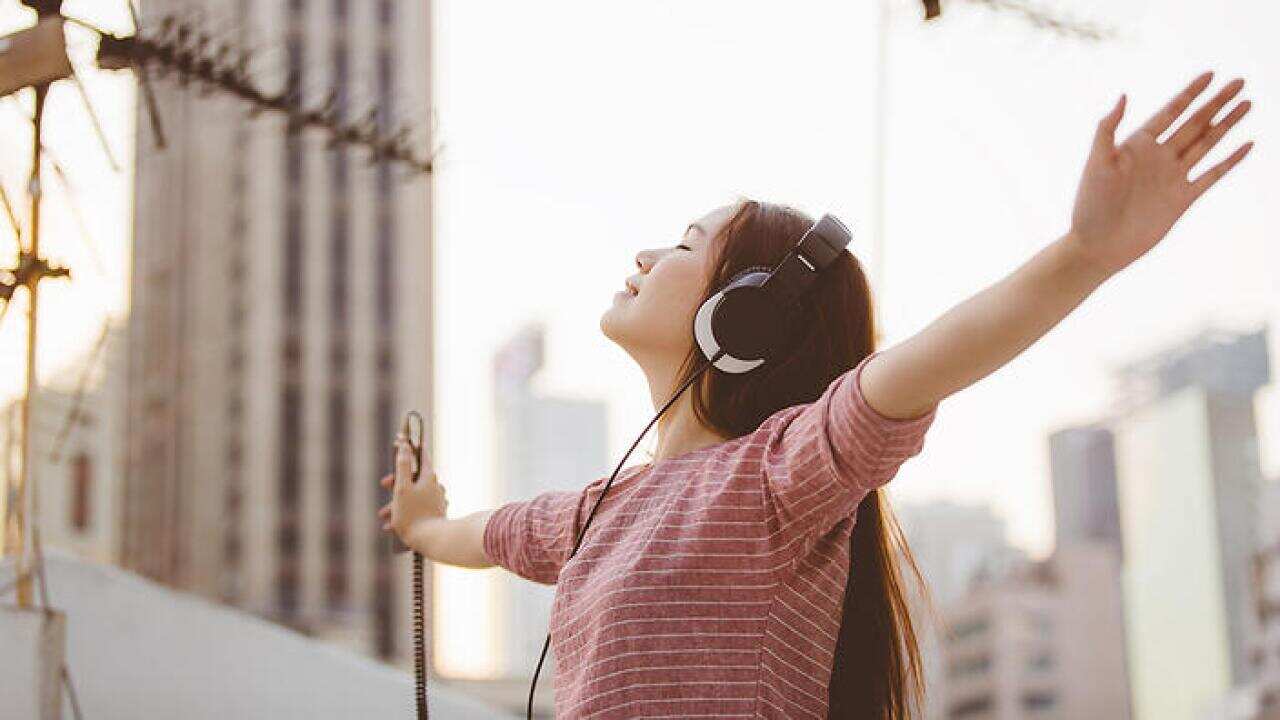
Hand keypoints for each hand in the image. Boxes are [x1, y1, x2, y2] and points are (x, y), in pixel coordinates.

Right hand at [378, 432, 448, 545]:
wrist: (431, 540)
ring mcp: (437, 500)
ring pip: (413, 496)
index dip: (409, 446)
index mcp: (428, 476)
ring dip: (397, 504)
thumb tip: (404, 444)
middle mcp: (436, 486)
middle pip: (414, 477)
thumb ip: (403, 465)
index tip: (400, 438)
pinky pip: (418, 510)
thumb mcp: (402, 488)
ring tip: (384, 517)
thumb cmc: (413, 514)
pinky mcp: (436, 514)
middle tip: (384, 486)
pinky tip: (393, 527)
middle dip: (396, 482)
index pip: (420, 454)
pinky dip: (405, 515)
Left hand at [1068, 70, 1253, 278]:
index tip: (1210, 74)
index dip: (1190, 93)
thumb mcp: (1096, 163)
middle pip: (1194, 123)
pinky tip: (1247, 145)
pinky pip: (1212, 175)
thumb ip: (1107, 129)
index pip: (1170, 112)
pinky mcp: (1182, 199)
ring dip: (1227, 124)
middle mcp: (1158, 157)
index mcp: (1137, 145)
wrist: (1099, 246)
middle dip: (1217, 102)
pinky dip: (1230, 160)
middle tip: (1239, 81)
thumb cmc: (1090, 205)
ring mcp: (1172, 177)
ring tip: (1247, 104)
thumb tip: (1124, 96)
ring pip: (1207, 143)